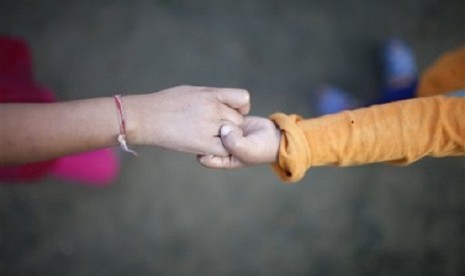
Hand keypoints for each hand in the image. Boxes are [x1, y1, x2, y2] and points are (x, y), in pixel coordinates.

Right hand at [124, 85, 249, 155]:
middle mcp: (213, 109)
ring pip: (233, 136)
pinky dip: (220, 151)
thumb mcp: (192, 92)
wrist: (145, 117)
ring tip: (207, 137)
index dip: (240, 107)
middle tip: (213, 129)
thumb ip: (212, 97)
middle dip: (230, 125)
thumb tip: (224, 102)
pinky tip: (206, 148)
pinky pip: (224, 150)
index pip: (243, 98)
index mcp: (211, 94)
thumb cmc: (165, 103)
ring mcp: (209, 126)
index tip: (231, 112)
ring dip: (225, 139)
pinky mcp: (203, 144)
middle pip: (238, 120)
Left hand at [197, 116, 280, 167]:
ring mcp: (223, 134)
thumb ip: (235, 143)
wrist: (276, 137)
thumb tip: (223, 129)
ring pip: (210, 126)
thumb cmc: (262, 149)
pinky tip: (232, 111)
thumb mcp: (248, 150)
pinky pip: (220, 116)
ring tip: (227, 117)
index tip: (213, 139)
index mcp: (221, 159)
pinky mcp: (228, 121)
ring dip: (216, 119)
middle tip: (221, 126)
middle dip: (208, 131)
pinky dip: (224, 111)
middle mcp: (219, 147)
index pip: (203, 157)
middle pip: (203, 139)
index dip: (204, 148)